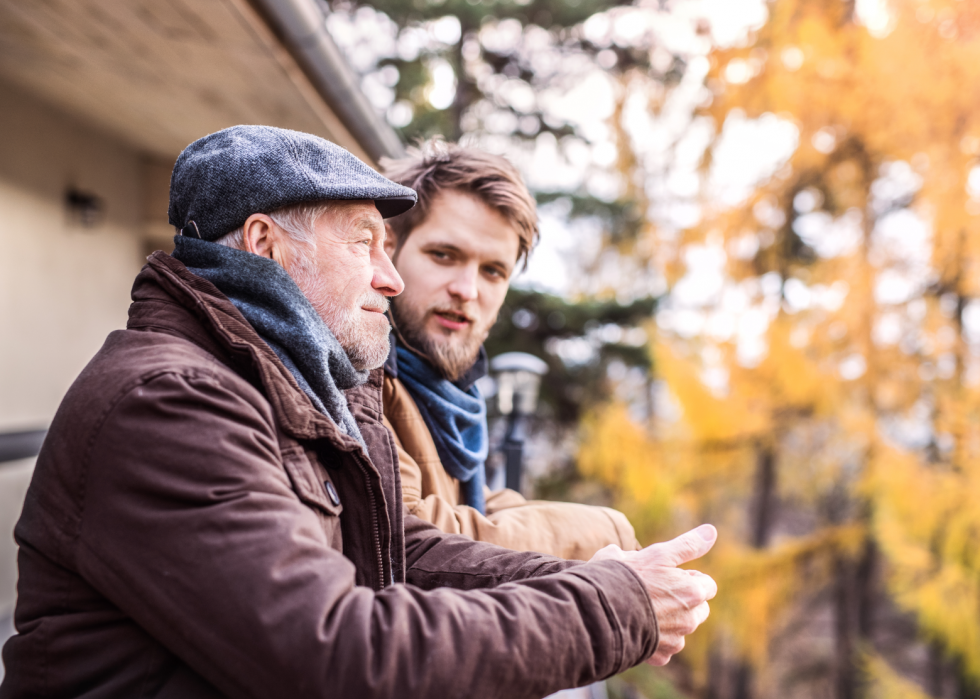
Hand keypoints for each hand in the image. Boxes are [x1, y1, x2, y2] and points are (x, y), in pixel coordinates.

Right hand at [590, 524, 717, 665]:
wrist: (599, 611)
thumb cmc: (627, 577)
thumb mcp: (658, 553)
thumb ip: (688, 544)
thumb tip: (712, 531)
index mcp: (693, 592)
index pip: (707, 585)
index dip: (687, 577)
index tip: (668, 574)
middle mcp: (690, 619)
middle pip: (698, 609)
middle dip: (683, 600)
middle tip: (656, 590)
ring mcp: (675, 640)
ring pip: (681, 628)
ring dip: (669, 620)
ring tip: (642, 608)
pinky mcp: (660, 656)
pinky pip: (664, 648)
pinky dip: (654, 640)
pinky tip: (636, 626)